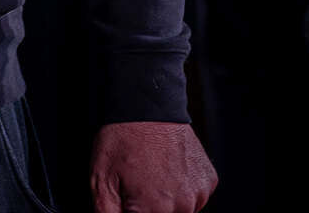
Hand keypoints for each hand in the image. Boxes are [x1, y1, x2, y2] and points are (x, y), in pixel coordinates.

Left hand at [90, 122, 215, 212]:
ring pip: (181, 211)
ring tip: (150, 177)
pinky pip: (194, 196)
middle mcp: (183, 205)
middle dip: (148, 209)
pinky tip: (166, 171)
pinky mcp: (209, 180)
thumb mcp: (100, 181)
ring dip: (166, 202)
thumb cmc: (122, 139)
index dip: (131, 211)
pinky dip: (181, 189)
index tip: (128, 201)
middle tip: (135, 186)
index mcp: (156, 209)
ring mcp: (200, 193)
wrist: (146, 106)